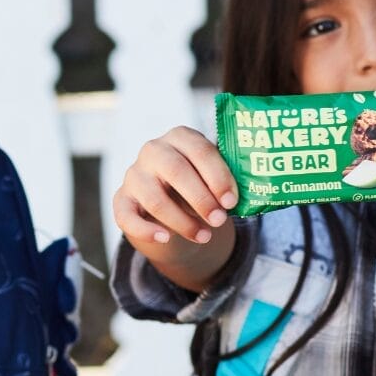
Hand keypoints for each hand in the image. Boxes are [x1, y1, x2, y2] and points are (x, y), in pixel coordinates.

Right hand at [112, 127, 239, 289]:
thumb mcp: (211, 176)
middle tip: (220, 220)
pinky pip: (127, 217)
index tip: (232, 201)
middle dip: (201, 199)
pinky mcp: (122, 199)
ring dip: (182, 221)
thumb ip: (225, 180)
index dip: (218, 176)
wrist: (169, 203)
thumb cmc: (198, 184)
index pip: (200, 150)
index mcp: (180, 137)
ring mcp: (134, 174)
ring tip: (204, 236)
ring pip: (155, 198)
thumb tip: (254, 194)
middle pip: (176, 171)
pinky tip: (165, 239)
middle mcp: (153, 150)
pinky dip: (146, 229)